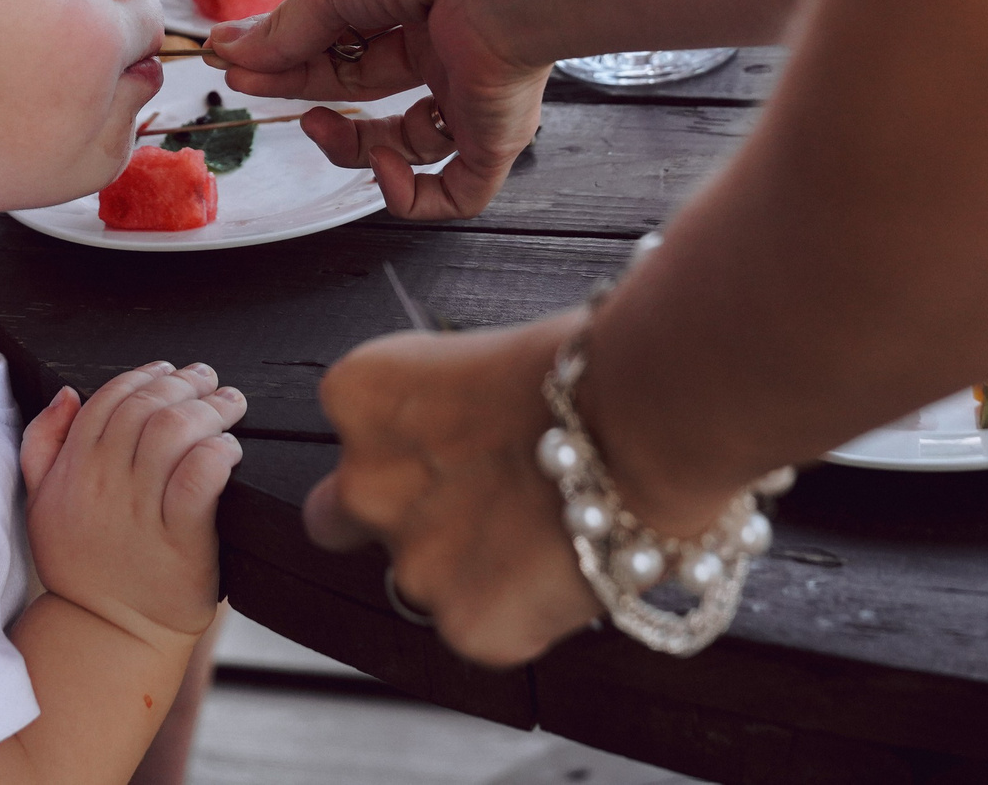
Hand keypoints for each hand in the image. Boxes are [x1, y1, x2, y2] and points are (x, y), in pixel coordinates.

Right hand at [19, 361, 246, 645]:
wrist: (107, 636)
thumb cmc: (83, 567)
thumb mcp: (42, 505)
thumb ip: (43, 444)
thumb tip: (68, 393)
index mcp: (72, 471)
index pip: (108, 399)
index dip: (144, 376)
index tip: (171, 372)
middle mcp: (103, 486)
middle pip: (146, 408)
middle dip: (184, 384)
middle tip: (211, 381)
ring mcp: (141, 514)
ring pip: (173, 432)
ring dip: (209, 408)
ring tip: (231, 404)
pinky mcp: (180, 543)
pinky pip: (199, 479)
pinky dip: (218, 452)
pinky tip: (231, 449)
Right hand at [202, 0, 549, 219]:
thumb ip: (288, 28)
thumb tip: (233, 54)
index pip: (343, 39)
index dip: (289, 56)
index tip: (237, 66)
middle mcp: (445, 44)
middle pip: (365, 87)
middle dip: (304, 91)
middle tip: (251, 89)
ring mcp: (472, 93)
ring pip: (407, 145)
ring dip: (351, 147)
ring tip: (317, 126)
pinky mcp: (497, 137)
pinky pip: (458, 190)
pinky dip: (413, 196)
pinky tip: (384, 167)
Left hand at [303, 313, 599, 667]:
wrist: (646, 418)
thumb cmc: (586, 367)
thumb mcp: (485, 357)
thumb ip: (450, 408)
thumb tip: (476, 429)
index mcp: (363, 395)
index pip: (356, 433)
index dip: (412, 442)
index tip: (460, 443)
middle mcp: (366, 483)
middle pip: (340, 518)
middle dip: (391, 518)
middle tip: (468, 509)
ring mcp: (414, 563)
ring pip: (424, 582)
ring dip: (469, 568)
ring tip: (548, 534)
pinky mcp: (469, 626)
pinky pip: (488, 630)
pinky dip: (526, 613)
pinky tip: (571, 567)